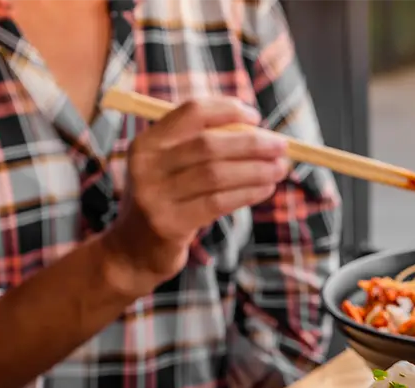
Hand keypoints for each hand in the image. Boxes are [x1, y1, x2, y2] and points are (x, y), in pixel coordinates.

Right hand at [103, 97, 289, 290]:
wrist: (133, 251)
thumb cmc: (166, 203)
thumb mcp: (171, 169)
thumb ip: (202, 149)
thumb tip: (257, 132)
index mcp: (148, 142)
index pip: (192, 112)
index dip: (228, 110)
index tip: (256, 117)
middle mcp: (147, 164)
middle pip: (209, 143)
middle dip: (252, 143)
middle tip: (281, 146)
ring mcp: (156, 195)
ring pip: (216, 174)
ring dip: (256, 170)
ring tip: (280, 169)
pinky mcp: (170, 224)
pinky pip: (218, 202)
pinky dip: (247, 193)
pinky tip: (266, 189)